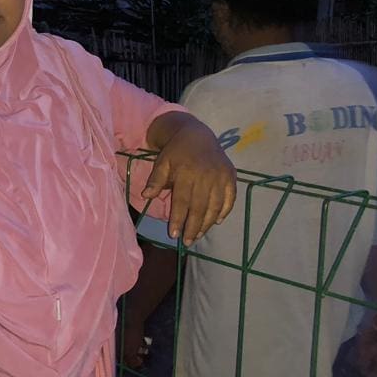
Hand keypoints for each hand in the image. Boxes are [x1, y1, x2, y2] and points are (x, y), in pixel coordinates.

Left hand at [142, 113, 235, 243]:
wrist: (197, 134)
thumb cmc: (176, 151)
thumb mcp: (162, 162)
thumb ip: (156, 180)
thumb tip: (146, 196)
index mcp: (186, 172)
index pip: (182, 201)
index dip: (178, 219)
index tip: (173, 235)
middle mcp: (205, 176)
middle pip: (199, 207)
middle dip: (193, 227)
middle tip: (188, 242)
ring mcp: (220, 176)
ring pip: (215, 206)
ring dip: (207, 223)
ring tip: (198, 235)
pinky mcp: (231, 176)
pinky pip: (230, 199)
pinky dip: (224, 211)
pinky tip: (216, 221)